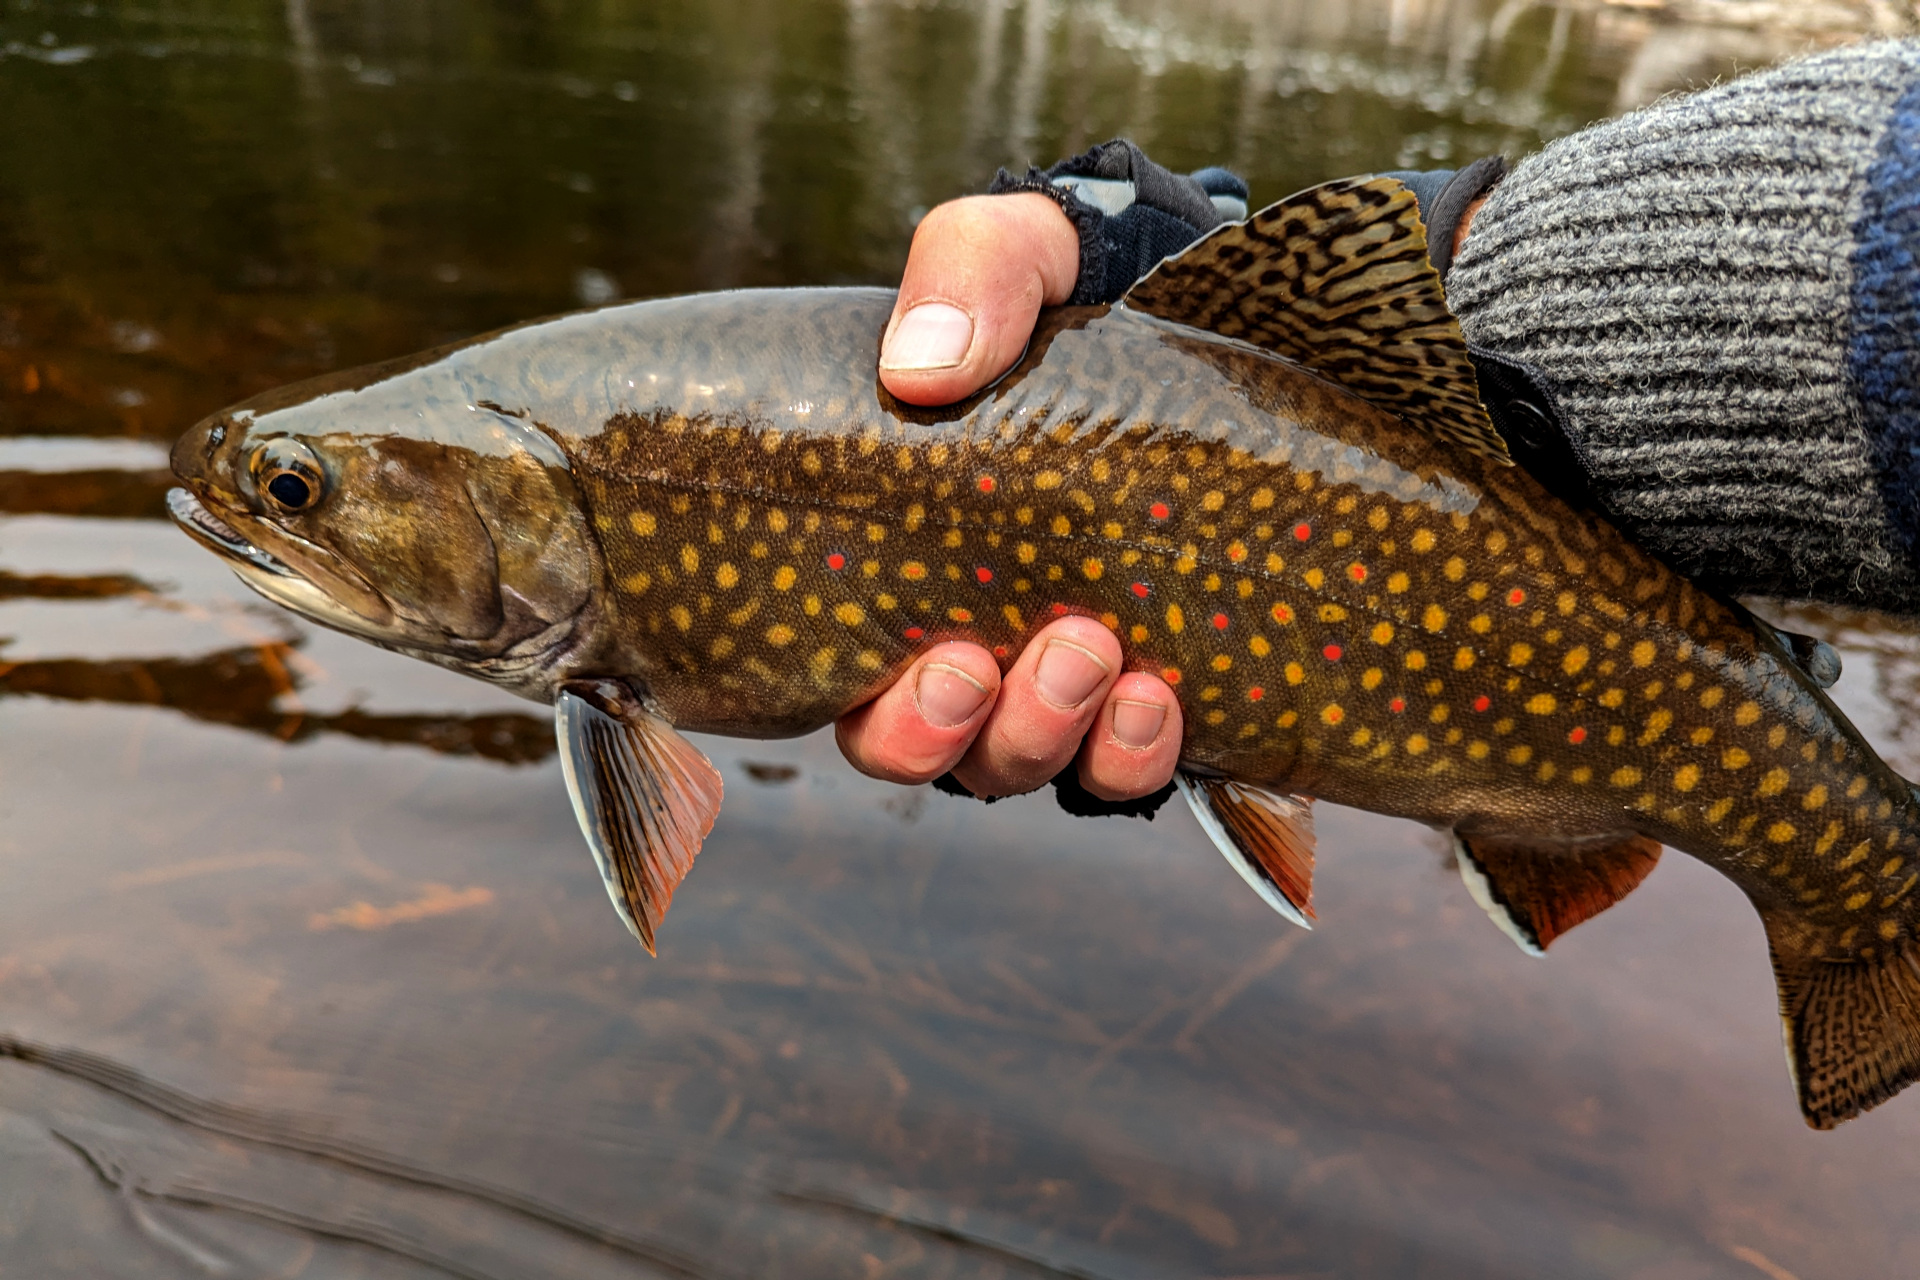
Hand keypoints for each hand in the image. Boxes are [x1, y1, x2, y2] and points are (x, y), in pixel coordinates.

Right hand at [834, 192, 1182, 800]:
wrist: (1216, 308)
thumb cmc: (1086, 290)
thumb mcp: (1024, 251)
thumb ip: (969, 272)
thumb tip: (922, 369)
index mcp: (905, 560)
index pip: (853, 686)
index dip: (890, 714)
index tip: (940, 659)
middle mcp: (974, 637)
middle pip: (930, 751)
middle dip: (952, 732)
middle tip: (990, 659)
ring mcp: (1066, 673)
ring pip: (1021, 766)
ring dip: (1045, 735)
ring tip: (1095, 653)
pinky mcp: (1163, 684)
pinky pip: (1128, 769)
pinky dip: (1136, 755)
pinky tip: (1161, 698)